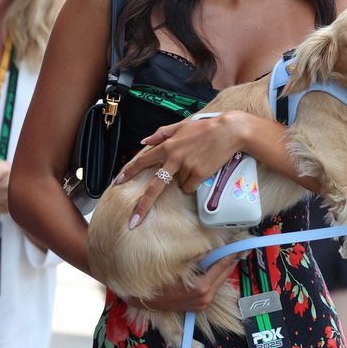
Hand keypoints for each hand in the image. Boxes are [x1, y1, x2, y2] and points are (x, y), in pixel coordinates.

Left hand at [114, 111, 246, 226]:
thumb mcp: (181, 125)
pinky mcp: (200, 174)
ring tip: (196, 161)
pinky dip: (195, 182)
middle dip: (142, 206)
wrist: (229, 131)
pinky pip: (191, 186)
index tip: (117, 183)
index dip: (129, 172)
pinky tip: (203, 168)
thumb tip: (143, 141)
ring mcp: (187, 167)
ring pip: (179, 184)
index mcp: (167, 146)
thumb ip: (161, 133)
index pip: (143, 161)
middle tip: (133, 222)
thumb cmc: (205, 127)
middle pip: (154, 187)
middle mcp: (174, 158)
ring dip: (184, 178)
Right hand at [132, 254, 239, 311]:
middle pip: (225, 273)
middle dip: (232, 258)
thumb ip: (198, 255)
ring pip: (219, 280)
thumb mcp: (178, 264)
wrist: (142, 299)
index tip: (240, 242)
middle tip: (240, 244)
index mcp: (202, 287)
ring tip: (231, 251)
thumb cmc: (158, 279)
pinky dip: (216, 274)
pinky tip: (217, 264)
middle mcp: (205, 297)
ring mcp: (202, 303)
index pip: (222, 265)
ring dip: (225, 266)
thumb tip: (213, 244)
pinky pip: (212, 286)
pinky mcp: (198, 305)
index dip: (231, 251)